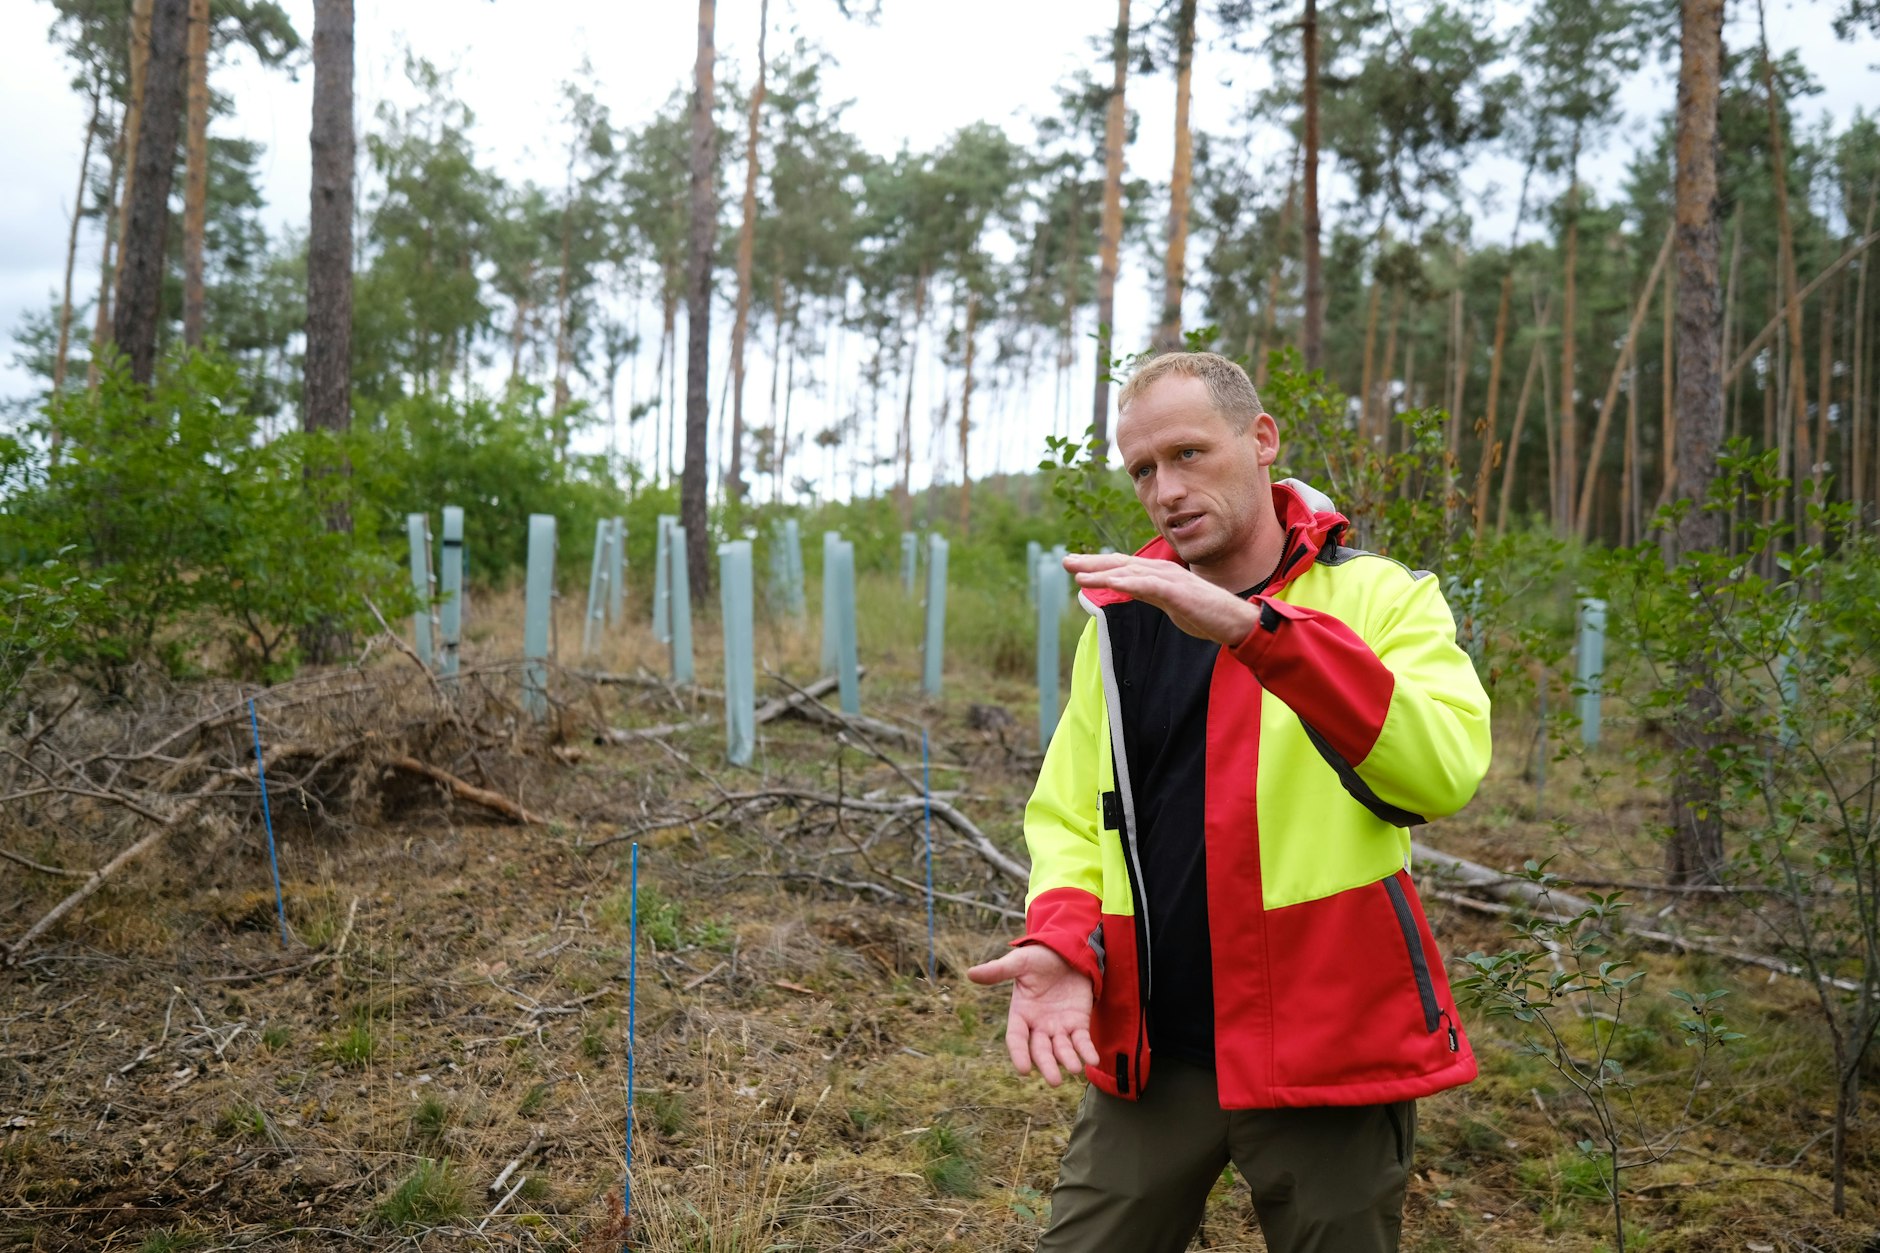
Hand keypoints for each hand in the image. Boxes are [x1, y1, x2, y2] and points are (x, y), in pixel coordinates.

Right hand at [967, 944, 1100, 1085]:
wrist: (1067, 950)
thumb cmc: (1040, 957)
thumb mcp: (1020, 962)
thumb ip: (999, 970)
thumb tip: (970, 973)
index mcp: (1021, 1013)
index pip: (1016, 1038)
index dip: (1019, 1054)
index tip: (1024, 1070)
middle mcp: (1038, 1025)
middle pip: (1040, 1050)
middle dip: (1047, 1065)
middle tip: (1055, 1081)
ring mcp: (1059, 1026)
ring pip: (1062, 1049)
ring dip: (1068, 1059)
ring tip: (1074, 1068)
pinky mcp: (1078, 1023)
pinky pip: (1082, 1041)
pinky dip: (1086, 1051)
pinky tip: (1092, 1059)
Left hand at [1064, 552, 1259, 644]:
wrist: (1234, 621)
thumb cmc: (1203, 612)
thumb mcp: (1167, 602)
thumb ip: (1147, 593)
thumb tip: (1124, 589)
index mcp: (1157, 575)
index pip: (1122, 566)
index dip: (1097, 564)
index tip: (1074, 565)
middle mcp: (1161, 572)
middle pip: (1120, 564)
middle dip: (1092, 562)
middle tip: (1065, 561)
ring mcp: (1170, 580)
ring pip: (1130, 572)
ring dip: (1103, 572)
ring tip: (1079, 573)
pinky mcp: (1178, 592)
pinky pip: (1150, 586)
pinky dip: (1129, 583)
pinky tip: (1111, 583)